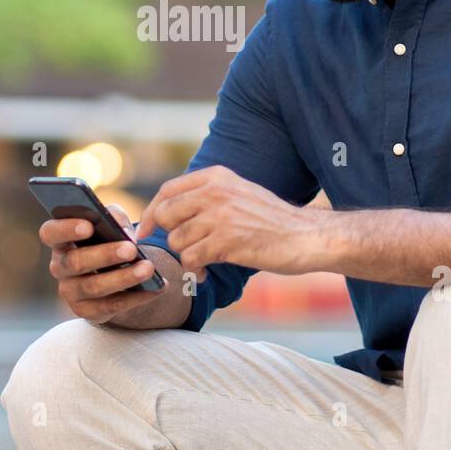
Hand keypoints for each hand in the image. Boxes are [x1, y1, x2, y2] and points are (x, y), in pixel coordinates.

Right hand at [39, 203, 163, 323]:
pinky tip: (155, 288)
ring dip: (123, 278)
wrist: (112, 273)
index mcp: (60, 240)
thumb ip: (115, 217)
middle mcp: (59, 267)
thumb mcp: (110, 222)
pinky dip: (136, 298)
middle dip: (105, 255)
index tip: (88, 226)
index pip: (50, 233)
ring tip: (148, 268)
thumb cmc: (107, 239)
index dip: (66, 229)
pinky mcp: (86, 311)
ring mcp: (70, 291)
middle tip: (131, 249)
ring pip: (93, 287)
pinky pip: (110, 306)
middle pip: (75, 262)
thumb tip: (125, 233)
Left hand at [135, 166, 323, 279]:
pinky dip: (195, 270)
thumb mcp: (239, 193)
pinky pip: (191, 259)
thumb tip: (168, 211)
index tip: (144, 230)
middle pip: (166, 215)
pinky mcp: (226, 242)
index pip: (168, 191)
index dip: (150, 212)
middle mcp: (215, 192)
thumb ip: (207, 196)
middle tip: (186, 248)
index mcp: (216, 177)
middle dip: (170, 236)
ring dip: (187, 256)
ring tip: (204, 261)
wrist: (306, 236)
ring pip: (177, 240)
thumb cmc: (272, 220)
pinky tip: (207, 272)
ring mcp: (220, 216)